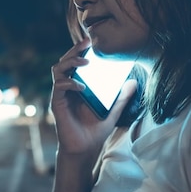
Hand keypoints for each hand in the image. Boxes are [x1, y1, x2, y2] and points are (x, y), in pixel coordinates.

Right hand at [50, 38, 136, 155]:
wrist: (84, 150)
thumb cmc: (94, 132)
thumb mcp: (112, 111)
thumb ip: (121, 97)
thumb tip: (133, 82)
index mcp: (77, 86)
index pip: (75, 62)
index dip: (81, 50)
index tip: (92, 41)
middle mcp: (66, 88)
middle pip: (64, 61)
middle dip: (74, 50)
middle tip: (88, 42)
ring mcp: (60, 95)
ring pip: (57, 70)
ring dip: (70, 62)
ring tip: (86, 61)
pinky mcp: (56, 104)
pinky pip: (58, 87)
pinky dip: (69, 83)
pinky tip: (82, 87)